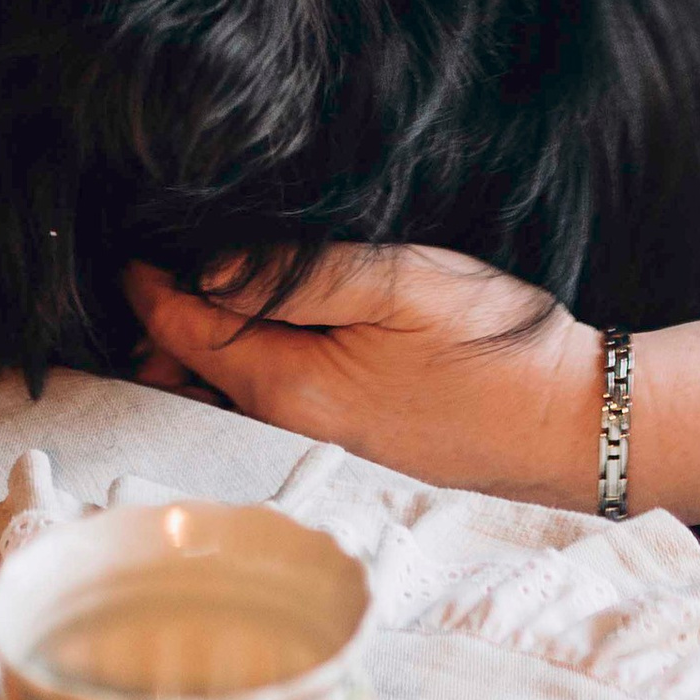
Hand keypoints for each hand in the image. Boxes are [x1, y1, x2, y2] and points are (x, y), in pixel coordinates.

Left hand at [125, 244, 604, 507]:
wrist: (572, 424)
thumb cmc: (492, 347)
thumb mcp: (399, 283)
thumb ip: (298, 276)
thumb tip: (206, 271)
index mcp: (289, 388)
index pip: (186, 334)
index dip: (149, 289)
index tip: (127, 251)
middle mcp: (291, 430)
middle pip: (195, 378)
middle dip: (161, 330)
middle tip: (146, 274)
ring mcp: (322, 447)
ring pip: (228, 399)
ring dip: (200, 356)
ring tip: (187, 305)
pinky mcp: (352, 449)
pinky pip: (269, 411)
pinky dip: (243, 376)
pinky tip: (258, 345)